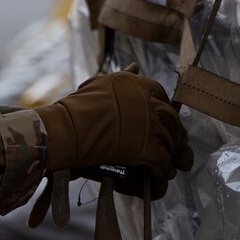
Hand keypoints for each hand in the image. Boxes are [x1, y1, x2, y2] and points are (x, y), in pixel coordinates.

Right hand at [35, 64, 192, 179]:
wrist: (67, 129)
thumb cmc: (79, 107)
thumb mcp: (103, 83)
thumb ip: (124, 77)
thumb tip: (136, 66)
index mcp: (142, 85)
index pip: (165, 100)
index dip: (164, 115)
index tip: (159, 125)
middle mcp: (151, 103)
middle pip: (172, 122)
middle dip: (172, 136)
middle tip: (168, 147)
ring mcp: (150, 126)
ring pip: (170, 142)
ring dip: (169, 155)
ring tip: (164, 164)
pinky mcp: (146, 149)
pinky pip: (162, 160)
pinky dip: (162, 169)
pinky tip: (159, 173)